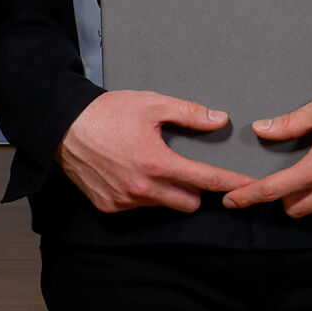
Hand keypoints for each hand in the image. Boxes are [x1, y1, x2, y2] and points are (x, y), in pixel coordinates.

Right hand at [54, 89, 247, 214]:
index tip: (249, 187)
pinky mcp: (108, 206)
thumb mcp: (151, 104)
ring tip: (151, 167)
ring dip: (166, 192)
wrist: (61, 126)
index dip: (231, 183)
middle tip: (184, 169)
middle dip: (194, 190)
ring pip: (163, 205)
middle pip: (189, 203)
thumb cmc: (106, 113)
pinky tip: (128, 173)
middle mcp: (143, 188)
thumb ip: (188, 114)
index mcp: (158, 163)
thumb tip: (219, 120)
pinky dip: (141, 194)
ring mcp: (124, 200)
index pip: (206, 180)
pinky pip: (137, 206)